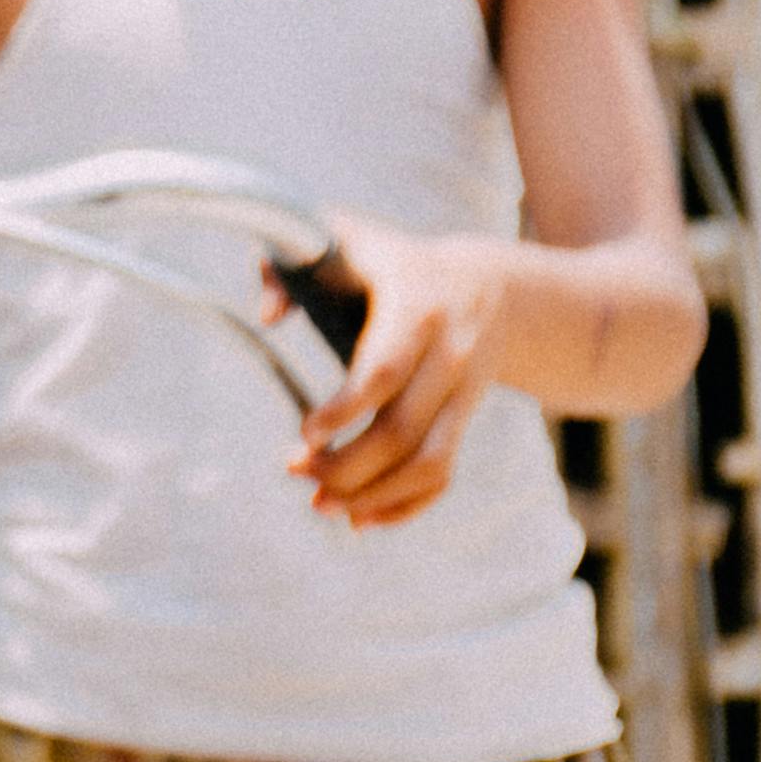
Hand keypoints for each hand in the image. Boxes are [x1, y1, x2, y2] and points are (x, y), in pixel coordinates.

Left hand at [294, 216, 502, 526]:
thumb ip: (291, 264)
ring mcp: (464, 393)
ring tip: (321, 504)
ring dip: (374, 494)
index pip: (383, 368)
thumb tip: (267, 315)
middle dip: (348, 462)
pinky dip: (407, 504)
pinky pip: (445, 473)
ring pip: (429, 461)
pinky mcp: (466, 420)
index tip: (304, 433)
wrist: (493, 286)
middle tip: (296, 472)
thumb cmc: (391, 262)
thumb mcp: (345, 241)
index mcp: (415, 305)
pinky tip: (362, 520)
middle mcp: (449, 354)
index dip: (345, 407)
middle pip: (403, 428)